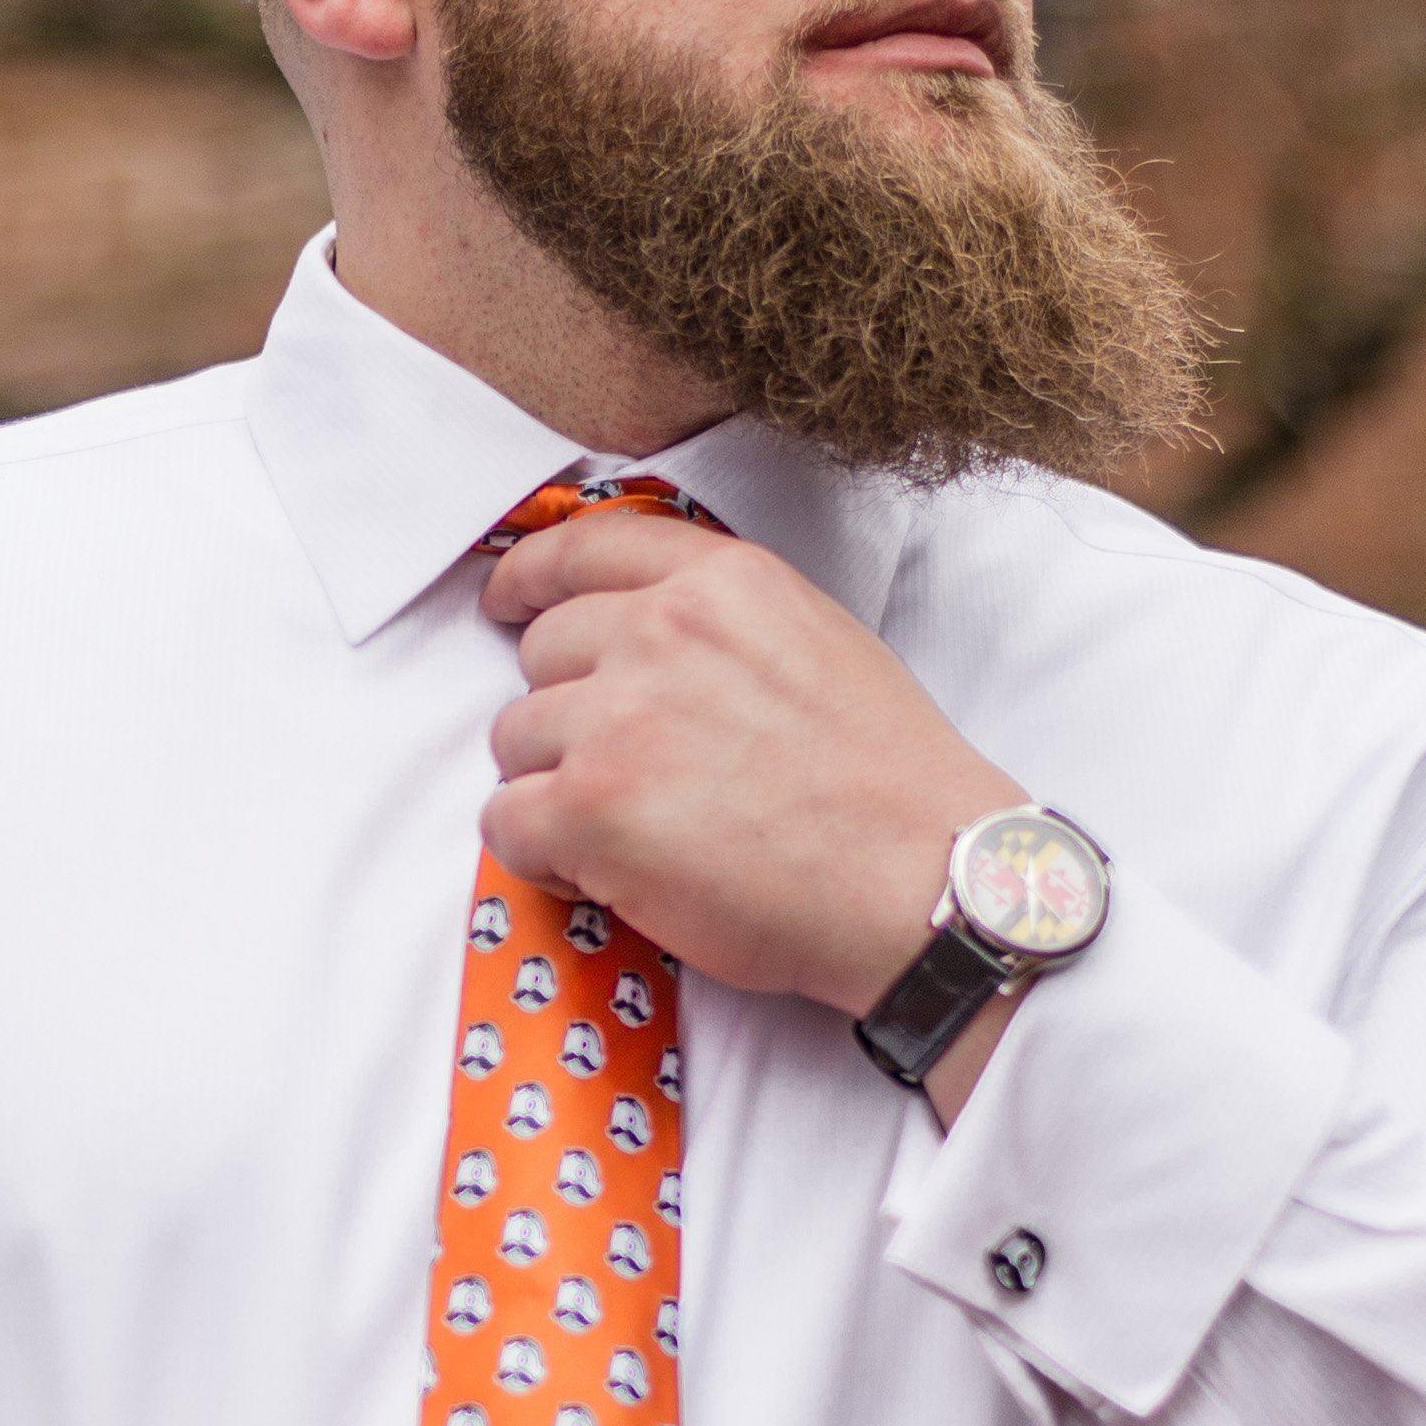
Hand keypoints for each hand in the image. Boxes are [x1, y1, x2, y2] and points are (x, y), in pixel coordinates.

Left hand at [479, 508, 1022, 1024]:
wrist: (920, 878)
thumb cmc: (884, 785)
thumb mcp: (813, 642)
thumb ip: (719, 623)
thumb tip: (633, 637)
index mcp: (722, 582)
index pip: (585, 546)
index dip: (530, 578)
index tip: (506, 601)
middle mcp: (659, 632)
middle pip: (540, 655)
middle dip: (566, 715)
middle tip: (630, 776)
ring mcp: (616, 719)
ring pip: (514, 740)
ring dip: (554, 789)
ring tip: (634, 833)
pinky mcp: (588, 808)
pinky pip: (505, 822)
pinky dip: (540, 856)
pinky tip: (605, 875)